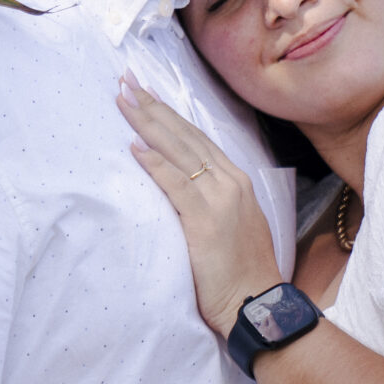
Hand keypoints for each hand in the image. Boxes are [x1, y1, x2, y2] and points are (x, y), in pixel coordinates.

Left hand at [117, 77, 279, 338]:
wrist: (259, 303)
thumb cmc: (243, 272)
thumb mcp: (231, 225)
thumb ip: (210, 201)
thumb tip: (182, 188)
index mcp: (237, 182)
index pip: (197, 139)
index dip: (169, 115)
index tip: (146, 94)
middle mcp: (231, 182)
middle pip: (185, 136)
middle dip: (154, 107)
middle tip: (126, 80)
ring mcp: (220, 199)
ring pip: (179, 151)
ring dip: (148, 124)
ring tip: (124, 100)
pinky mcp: (206, 221)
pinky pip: (176, 185)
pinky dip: (155, 164)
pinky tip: (135, 147)